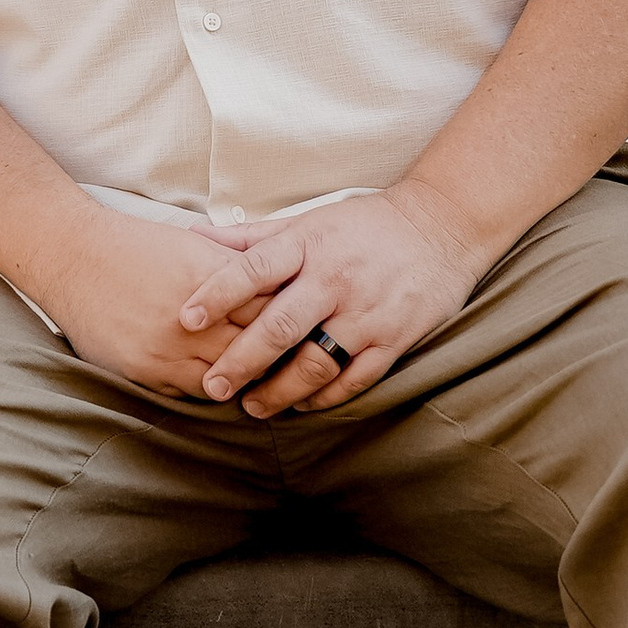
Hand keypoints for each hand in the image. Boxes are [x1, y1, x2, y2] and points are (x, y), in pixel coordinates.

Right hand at [44, 208, 275, 398]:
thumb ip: (237, 267)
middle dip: (277, 359)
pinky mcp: (144, 370)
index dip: (292, 324)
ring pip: (226, 379)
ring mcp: (167, 348)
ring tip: (260, 381)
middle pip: (254, 351)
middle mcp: (193, 318)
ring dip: (243, 380)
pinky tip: (219, 383)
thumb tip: (280, 285)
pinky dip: (208, 388)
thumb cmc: (137, 247)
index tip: (306, 332)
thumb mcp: (195, 246)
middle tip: (295, 366)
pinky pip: (190, 392)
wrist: (74, 256)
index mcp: (212, 280)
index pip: (271, 312)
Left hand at [180, 185, 485, 417]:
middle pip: (280, 326)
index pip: (253, 269)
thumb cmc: (362, 226)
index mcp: (307, 244)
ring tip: (253, 407)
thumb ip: (250, 236)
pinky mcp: (394, 339)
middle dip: (242, 360)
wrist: (442, 227)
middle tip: (213, 386)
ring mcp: (366, 313)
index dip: (217, 294)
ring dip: (280, 391)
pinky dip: (325, 397)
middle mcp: (334, 279)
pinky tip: (301, 405)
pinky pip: (355, 378)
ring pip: (315, 362)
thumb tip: (191, 237)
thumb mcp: (307, 220)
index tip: (186, 319)